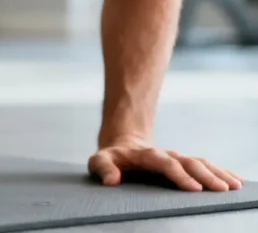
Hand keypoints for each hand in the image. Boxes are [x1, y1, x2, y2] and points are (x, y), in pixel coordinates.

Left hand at [89, 137, 243, 191]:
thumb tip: (111, 180)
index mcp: (146, 155)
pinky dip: (221, 172)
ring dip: (218, 173)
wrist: (123, 144)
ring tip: (234, 185)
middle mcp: (165, 154)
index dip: (179, 175)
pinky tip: (236, 180)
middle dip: (206, 175)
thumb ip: (102, 167)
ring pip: (200, 162)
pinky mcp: (184, 163)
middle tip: (221, 189)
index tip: (194, 188)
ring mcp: (177, 157)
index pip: (165, 163)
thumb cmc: (111, 157)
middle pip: (188, 162)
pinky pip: (205, 165)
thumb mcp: (99, 160)